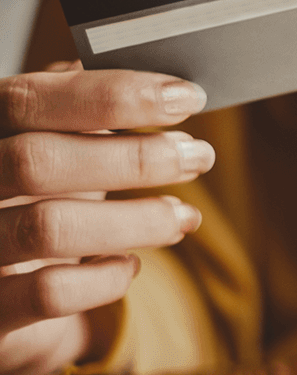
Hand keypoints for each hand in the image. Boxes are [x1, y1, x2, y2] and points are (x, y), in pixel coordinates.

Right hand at [0, 65, 213, 374]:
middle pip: (36, 162)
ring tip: (183, 215)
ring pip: (47, 228)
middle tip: (198, 156)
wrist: (5, 290)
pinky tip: (130, 266)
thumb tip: (162, 81)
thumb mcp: (59, 143)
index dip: (111, 95)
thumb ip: (89, 108)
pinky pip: (48, 293)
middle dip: (133, 158)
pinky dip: (105, 278)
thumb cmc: (41, 198)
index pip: (28, 99)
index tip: (187, 98)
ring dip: (135, 219)